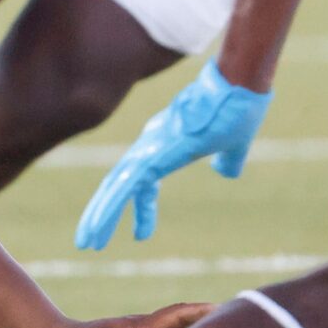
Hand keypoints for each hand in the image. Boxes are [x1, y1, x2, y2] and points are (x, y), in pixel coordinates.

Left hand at [75, 59, 271, 249]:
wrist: (240, 85)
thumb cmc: (239, 108)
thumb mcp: (233, 143)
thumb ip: (227, 158)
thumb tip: (227, 170)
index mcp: (165, 144)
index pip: (143, 182)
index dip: (140, 207)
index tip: (140, 235)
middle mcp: (150, 144)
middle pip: (118, 183)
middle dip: (102, 212)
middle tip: (88, 241)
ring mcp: (151, 146)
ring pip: (115, 185)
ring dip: (99, 214)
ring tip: (86, 242)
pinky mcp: (156, 151)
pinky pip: (127, 183)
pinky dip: (112, 204)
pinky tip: (100, 223)